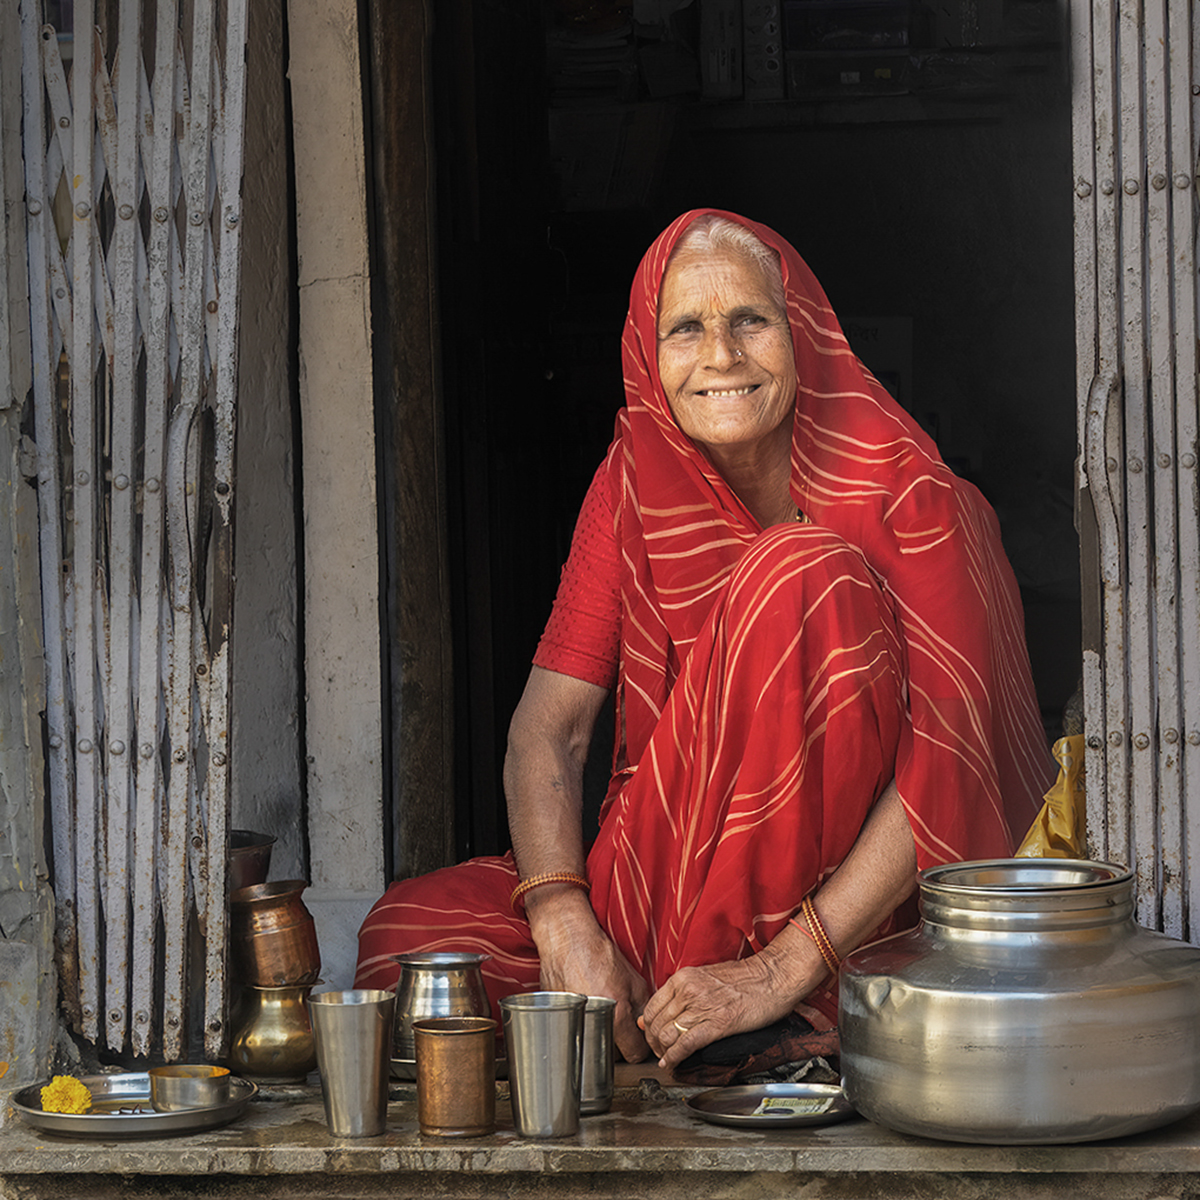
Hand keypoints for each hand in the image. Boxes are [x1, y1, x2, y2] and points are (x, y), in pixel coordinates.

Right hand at [526, 886, 651, 1061]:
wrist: (568, 939)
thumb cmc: (600, 955)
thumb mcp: (634, 981)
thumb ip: (643, 1008)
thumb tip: (646, 1027)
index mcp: (616, 1015)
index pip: (634, 1054)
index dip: (639, 1047)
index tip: (637, 1040)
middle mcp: (593, 1023)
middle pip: (612, 1054)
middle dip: (619, 1044)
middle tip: (619, 1025)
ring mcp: (572, 1022)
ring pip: (592, 1045)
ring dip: (599, 1037)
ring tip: (600, 1016)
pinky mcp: (556, 1017)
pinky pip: (574, 1031)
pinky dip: (580, 1025)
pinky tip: (584, 1008)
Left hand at [638, 955, 798, 1071]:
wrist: (772, 977)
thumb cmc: (744, 978)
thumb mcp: (705, 977)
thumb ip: (682, 992)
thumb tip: (661, 1012)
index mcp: (683, 978)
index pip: (651, 1007)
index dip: (648, 1027)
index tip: (652, 1036)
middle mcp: (687, 990)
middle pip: (656, 1024)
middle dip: (653, 1043)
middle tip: (658, 1053)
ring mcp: (701, 1007)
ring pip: (667, 1036)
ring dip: (663, 1053)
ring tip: (666, 1060)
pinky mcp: (717, 1024)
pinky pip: (685, 1045)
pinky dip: (674, 1058)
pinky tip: (672, 1065)